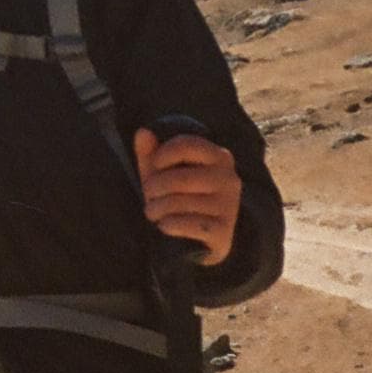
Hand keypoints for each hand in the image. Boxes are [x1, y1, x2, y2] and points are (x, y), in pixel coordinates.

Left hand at [134, 126, 240, 265]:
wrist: (201, 240)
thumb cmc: (179, 198)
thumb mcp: (163, 174)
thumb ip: (151, 153)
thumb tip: (143, 132)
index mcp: (218, 157)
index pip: (185, 145)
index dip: (161, 155)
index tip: (154, 167)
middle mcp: (229, 179)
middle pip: (178, 178)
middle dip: (153, 188)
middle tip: (148, 196)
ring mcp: (229, 206)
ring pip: (179, 203)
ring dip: (156, 209)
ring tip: (153, 212)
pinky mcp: (224, 231)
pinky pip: (187, 224)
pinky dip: (168, 225)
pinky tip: (165, 226)